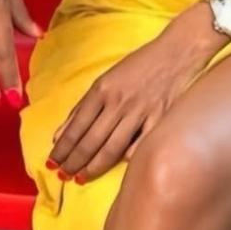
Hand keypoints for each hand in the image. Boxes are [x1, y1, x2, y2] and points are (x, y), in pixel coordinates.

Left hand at [47, 5, 220, 180]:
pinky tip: (115, 167)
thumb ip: (82, 107)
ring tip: (80, 178)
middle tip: (62, 175)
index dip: (63, 148)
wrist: (178, 52)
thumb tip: (59, 135)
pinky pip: (140, 145)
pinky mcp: (160, 119)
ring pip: (112, 147)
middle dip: (73, 161)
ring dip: (93, 166)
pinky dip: (127, 158)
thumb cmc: (140, 65)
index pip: (76, 126)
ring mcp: (140, 112)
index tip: (52, 163)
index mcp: (102, 90)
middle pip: (91, 140)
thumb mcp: (105, 79)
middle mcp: (118, 102)